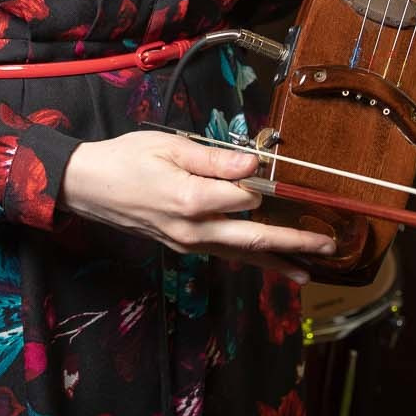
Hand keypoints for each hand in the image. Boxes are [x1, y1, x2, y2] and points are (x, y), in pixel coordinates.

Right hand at [57, 130, 336, 283]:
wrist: (87, 186)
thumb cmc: (126, 158)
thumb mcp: (170, 146)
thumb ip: (215, 158)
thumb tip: (254, 165)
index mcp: (192, 200)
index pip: (248, 198)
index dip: (272, 188)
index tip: (294, 178)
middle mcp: (194, 230)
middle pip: (254, 240)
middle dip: (295, 241)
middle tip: (329, 243)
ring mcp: (189, 244)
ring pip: (242, 256)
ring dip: (278, 261)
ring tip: (310, 269)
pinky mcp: (184, 247)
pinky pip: (225, 256)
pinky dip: (252, 261)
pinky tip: (272, 266)